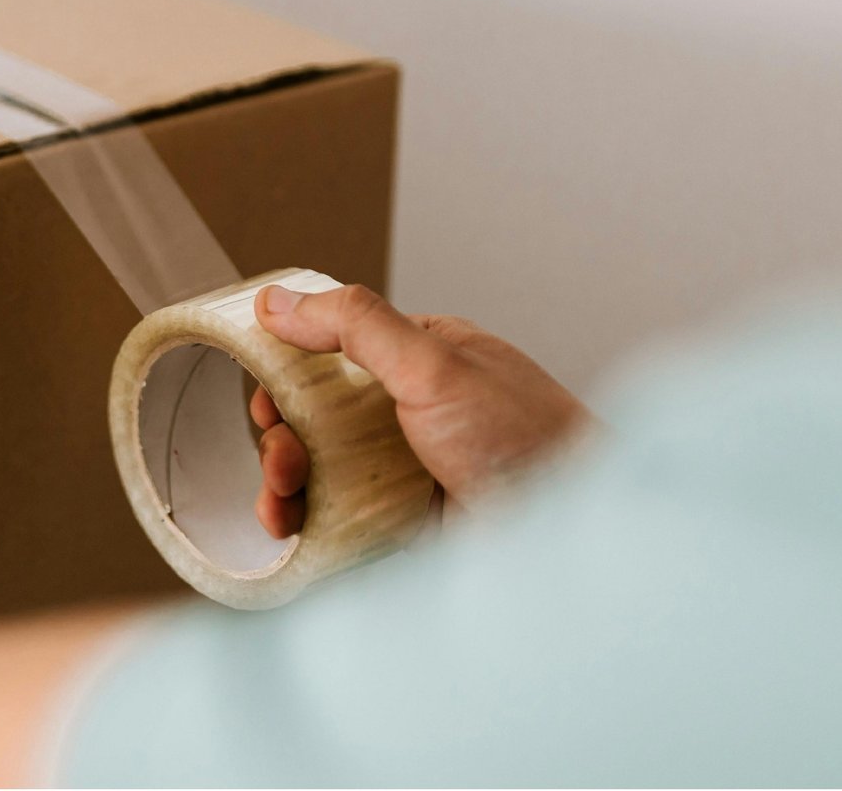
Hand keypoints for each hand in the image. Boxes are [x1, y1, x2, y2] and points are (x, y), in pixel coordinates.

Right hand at [246, 283, 592, 537]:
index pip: (333, 346)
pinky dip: (305, 520)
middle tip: (282, 456)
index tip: (263, 394)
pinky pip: (338, 515)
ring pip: (320, 466)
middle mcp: (412, 409)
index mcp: (422, 356)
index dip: (286, 368)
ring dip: (285, 479)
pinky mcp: (405, 520)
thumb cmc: (529, 443)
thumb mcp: (435, 364)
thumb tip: (279, 301)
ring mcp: (408, 467)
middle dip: (282, 433)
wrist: (578, 540)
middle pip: (316, 411)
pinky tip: (292, 528)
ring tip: (284, 496)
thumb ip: (355, 325)